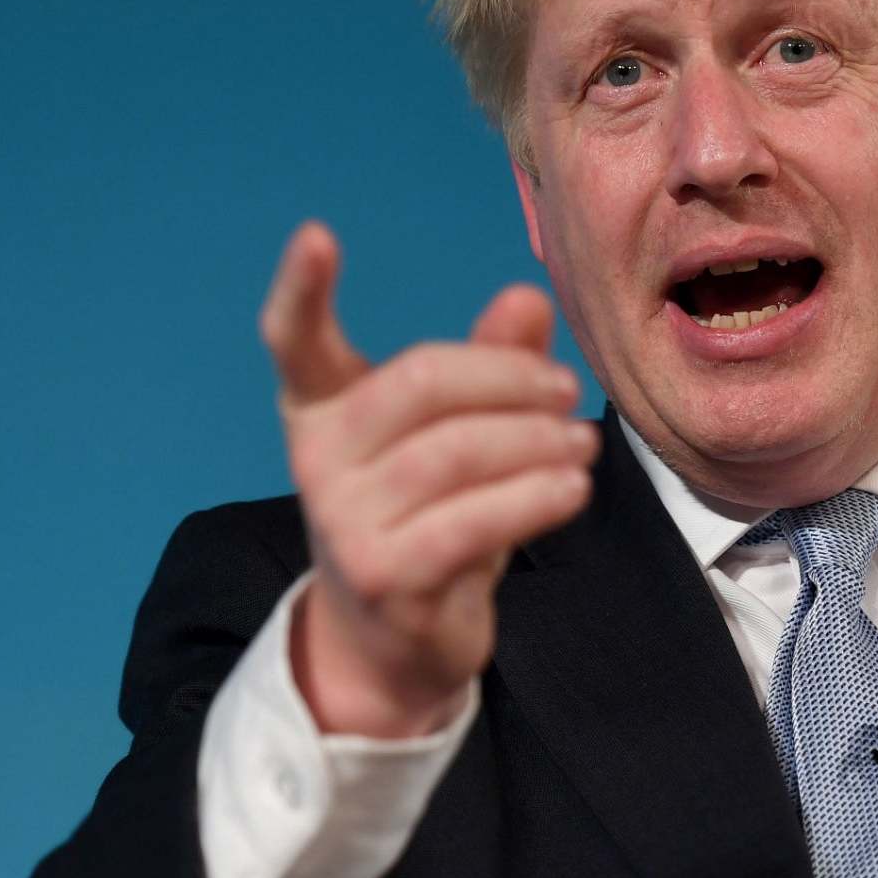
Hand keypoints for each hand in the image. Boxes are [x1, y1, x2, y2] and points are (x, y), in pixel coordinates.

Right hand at [260, 221, 597, 736]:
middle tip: (567, 391)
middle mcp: (319, 460)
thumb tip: (526, 296)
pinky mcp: (388, 577)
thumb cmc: (429, 516)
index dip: (301, 290)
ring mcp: (346, 522)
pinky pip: (474, 522)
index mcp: (321, 410)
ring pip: (456, 454)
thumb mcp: (457, 435)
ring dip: (538, 440)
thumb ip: (490, 364)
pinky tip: (573, 487)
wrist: (394, 641)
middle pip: (420, 384)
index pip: (294, 342)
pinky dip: (536, 497)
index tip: (318, 235)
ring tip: (582, 443)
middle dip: (509, 378)